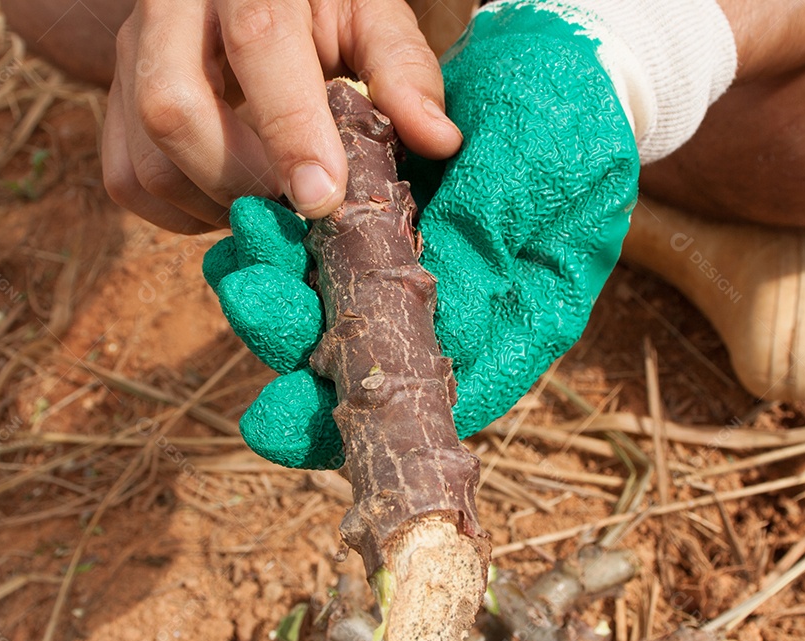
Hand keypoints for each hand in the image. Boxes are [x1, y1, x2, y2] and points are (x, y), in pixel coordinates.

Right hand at [101, 0, 461, 233]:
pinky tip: (235, 198)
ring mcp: (131, 58)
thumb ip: (401, 69)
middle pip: (173, 107)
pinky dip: (186, 213)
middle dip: (243, 180)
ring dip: (217, 205)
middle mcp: (171, 11)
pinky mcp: (115, 102)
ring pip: (146, 160)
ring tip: (274, 200)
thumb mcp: (369, 15)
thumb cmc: (320, 6)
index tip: (323, 197)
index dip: (290, 127)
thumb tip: (438, 140)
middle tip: (302, 206)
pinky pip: (129, 181)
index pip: (258, 40)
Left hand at [204, 2, 639, 467]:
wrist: (555, 54)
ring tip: (239, 266)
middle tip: (248, 306)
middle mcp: (466, 313)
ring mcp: (425, 276)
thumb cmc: (565, 114)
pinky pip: (332, 258)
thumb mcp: (531, 174)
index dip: (367, 419)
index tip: (284, 421)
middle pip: (382, 361)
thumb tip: (438, 330)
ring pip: (345, 312)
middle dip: (303, 346)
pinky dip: (289, 250)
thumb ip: (479, 243)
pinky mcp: (391, 235)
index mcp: (522, 322)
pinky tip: (248, 235)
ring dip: (284, 296)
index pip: (447, 396)